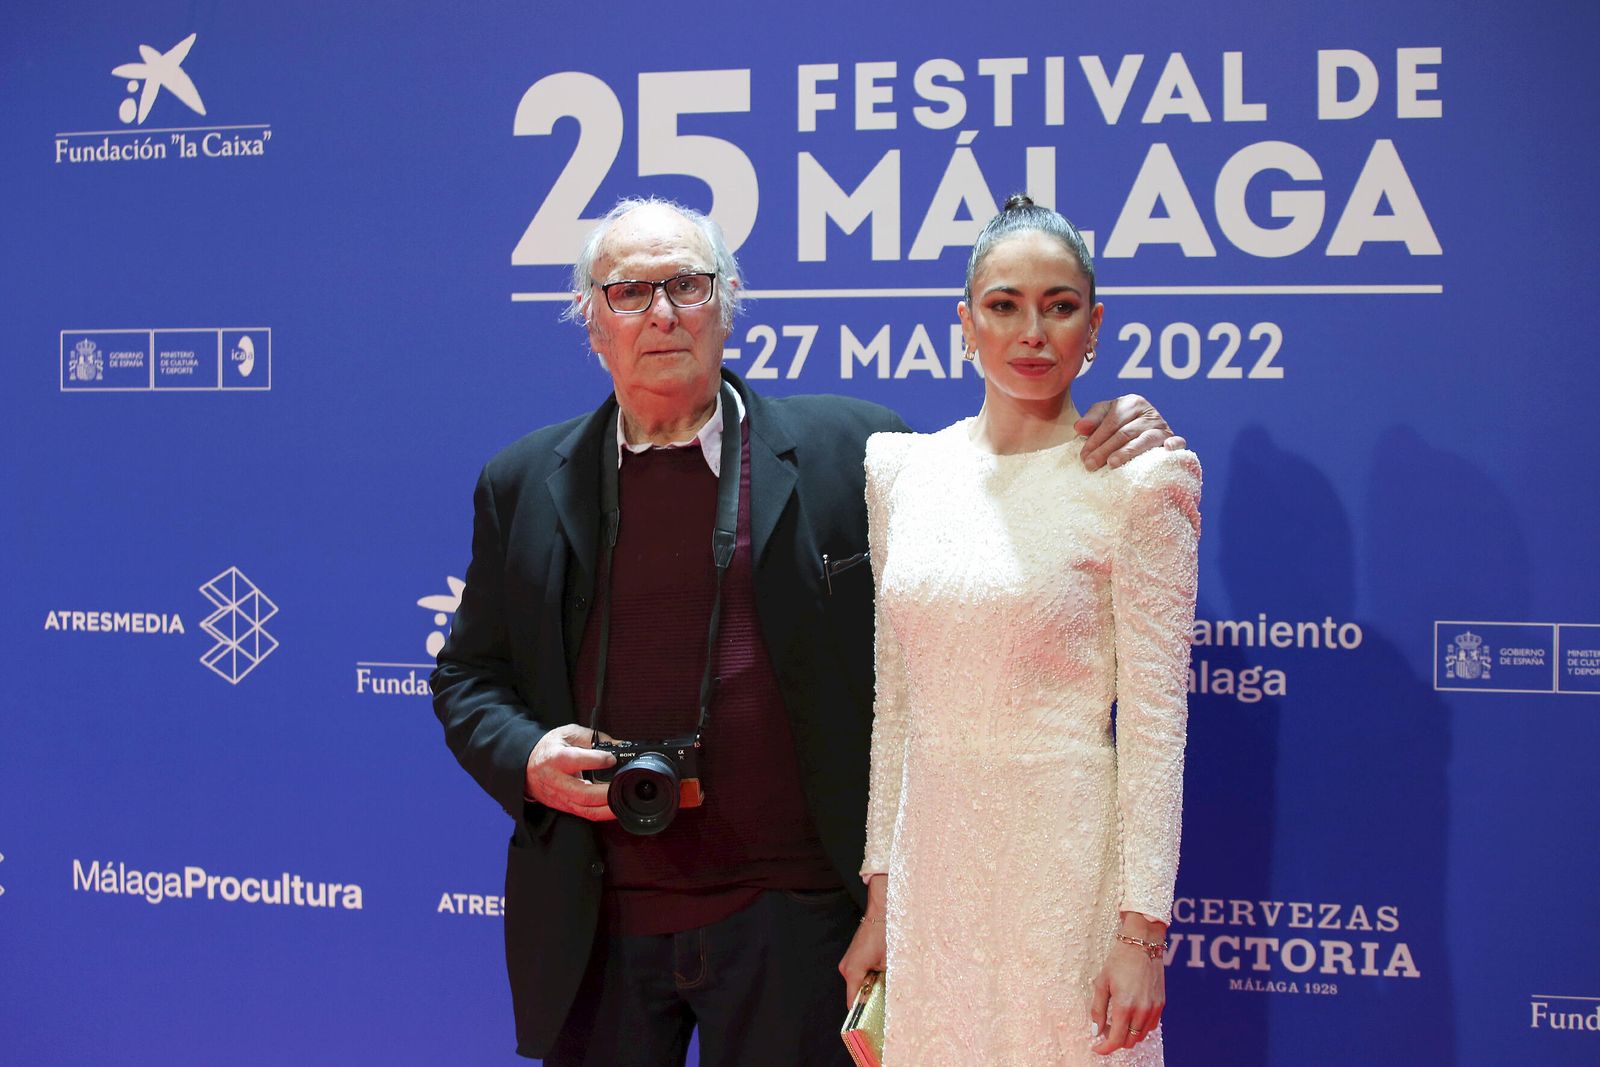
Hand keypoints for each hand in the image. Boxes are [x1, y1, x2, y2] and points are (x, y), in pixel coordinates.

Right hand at [524, 724, 617, 820]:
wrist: (527, 766)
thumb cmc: (549, 749)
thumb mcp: (568, 734)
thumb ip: (593, 738)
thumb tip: (617, 744)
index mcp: (556, 758)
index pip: (577, 760)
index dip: (598, 760)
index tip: (612, 758)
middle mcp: (557, 781)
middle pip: (583, 793)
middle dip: (606, 793)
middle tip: (621, 785)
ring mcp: (560, 797)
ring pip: (586, 809)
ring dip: (607, 808)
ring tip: (622, 800)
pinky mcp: (565, 807)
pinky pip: (586, 814)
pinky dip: (602, 813)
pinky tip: (614, 808)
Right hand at [838, 874, 887, 1006]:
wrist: (882, 910)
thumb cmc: (886, 934)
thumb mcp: (890, 963)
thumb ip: (886, 984)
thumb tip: (889, 1000)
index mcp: (853, 971)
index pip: (853, 1002)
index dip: (861, 1015)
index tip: (870, 1027)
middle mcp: (846, 967)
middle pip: (857, 993)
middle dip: (870, 999)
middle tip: (886, 1006)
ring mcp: (848, 961)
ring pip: (859, 983)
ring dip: (871, 986)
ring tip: (886, 986)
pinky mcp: (853, 957)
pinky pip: (860, 974)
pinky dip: (870, 977)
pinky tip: (883, 975)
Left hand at [1075, 395, 1186, 470]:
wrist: (1143, 427)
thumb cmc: (1119, 423)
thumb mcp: (1104, 415)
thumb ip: (1092, 419)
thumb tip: (1079, 427)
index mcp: (1132, 402)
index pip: (1111, 421)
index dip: (1095, 439)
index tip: (1083, 456)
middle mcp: (1149, 412)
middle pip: (1125, 432)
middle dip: (1105, 450)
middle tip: (1090, 465)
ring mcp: (1162, 426)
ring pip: (1144, 440)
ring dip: (1127, 452)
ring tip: (1112, 464)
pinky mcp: (1173, 438)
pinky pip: (1177, 441)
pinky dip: (1173, 445)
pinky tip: (1166, 450)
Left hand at [1088, 937, 1165, 1054]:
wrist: (1142, 944)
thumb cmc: (1120, 961)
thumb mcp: (1102, 983)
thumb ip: (1098, 1009)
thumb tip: (1096, 1031)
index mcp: (1125, 1006)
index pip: (1116, 1040)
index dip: (1105, 1048)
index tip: (1097, 1048)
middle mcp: (1142, 1011)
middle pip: (1129, 1041)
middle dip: (1115, 1041)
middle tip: (1105, 1031)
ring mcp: (1154, 1008)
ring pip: (1141, 1036)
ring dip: (1128, 1036)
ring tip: (1117, 1023)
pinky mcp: (1161, 1004)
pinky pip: (1150, 1026)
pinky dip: (1140, 1028)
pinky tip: (1131, 1017)